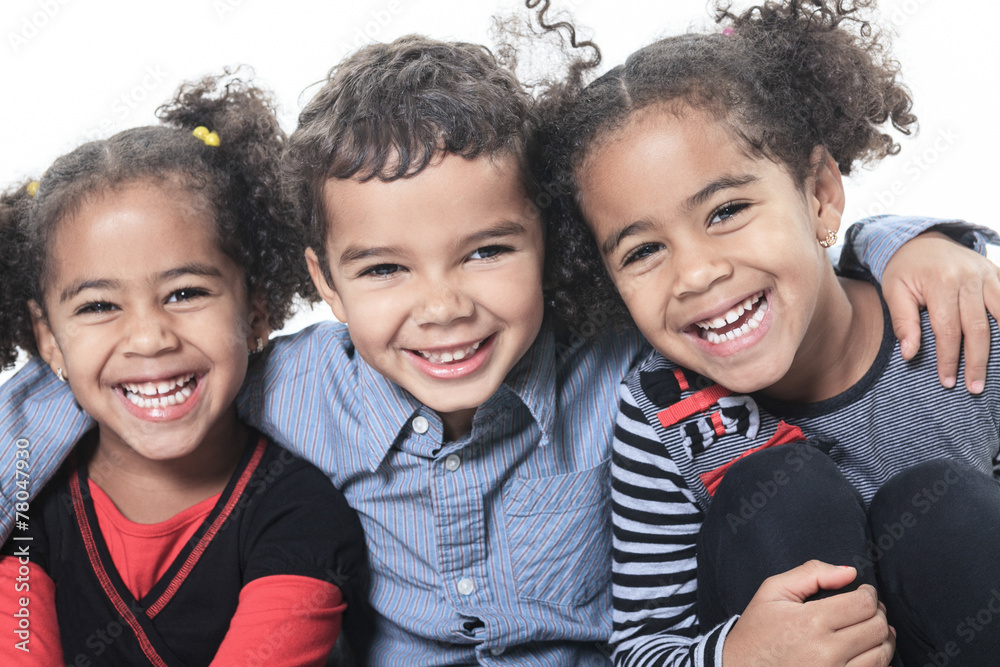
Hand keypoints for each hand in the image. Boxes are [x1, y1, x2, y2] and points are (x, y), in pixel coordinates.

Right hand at [722, 561, 894, 666]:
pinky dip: (876, 661)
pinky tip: (866, 651)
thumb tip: (850, 573)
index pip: (863, 605)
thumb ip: (811, 574)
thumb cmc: (757, 631)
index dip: (869, 594)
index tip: (863, 592)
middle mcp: (825, 651)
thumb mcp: (773, 591)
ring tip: (872, 629)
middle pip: (877, 629)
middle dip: (878, 614)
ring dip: (883, 639)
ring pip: (881, 655)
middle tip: (869, 609)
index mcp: (810, 621)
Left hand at [881, 231, 999, 392]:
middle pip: (977, 327)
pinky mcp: (996, 272)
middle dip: (977, 361)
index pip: (947, 330)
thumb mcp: (894, 292)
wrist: (920, 239)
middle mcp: (969, 276)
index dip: (949, 358)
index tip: (948, 381)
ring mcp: (987, 273)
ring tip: (998, 370)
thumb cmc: (904, 270)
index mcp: (940, 282)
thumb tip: (910, 355)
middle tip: (975, 387)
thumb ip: (904, 323)